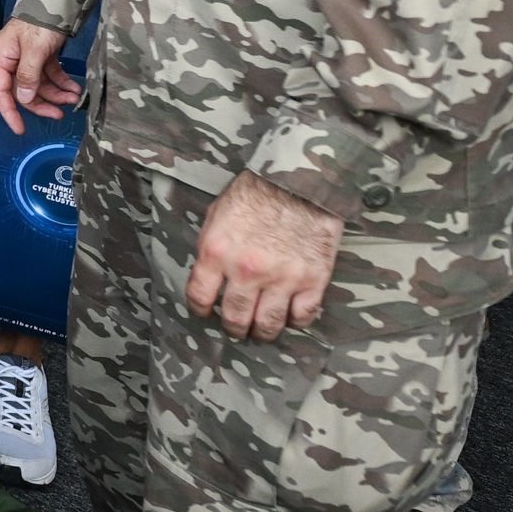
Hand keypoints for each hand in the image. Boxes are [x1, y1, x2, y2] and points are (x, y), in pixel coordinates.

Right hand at [0, 18, 79, 136]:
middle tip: (59, 114)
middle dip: (41, 103)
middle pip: (23, 91)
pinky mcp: (44, 55)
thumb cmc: (39, 22)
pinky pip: (51, 75)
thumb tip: (25, 98)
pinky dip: (62, 83)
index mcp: (2, 58)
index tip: (20, 129)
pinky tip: (74, 89)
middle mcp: (13, 60)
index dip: (9, 112)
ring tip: (73, 99)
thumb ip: (28, 75)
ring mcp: (29, 58)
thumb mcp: (34, 49)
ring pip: (39, 85)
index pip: (0, 91)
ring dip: (56, 94)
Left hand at [186, 171, 344, 339]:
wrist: (300, 179)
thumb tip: (209, 277)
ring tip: (263, 329)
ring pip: (269, 325)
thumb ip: (212, 249)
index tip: (205, 312)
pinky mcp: (312, 280)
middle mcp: (247, 271)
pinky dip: (296, 321)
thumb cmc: (256, 192)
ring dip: (263, 332)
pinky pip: (303, 317)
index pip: (199, 297)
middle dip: (234, 328)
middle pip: (235, 319)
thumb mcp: (218, 215)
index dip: (200, 310)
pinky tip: (291, 315)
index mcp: (217, 252)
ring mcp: (282, 278)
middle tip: (238, 327)